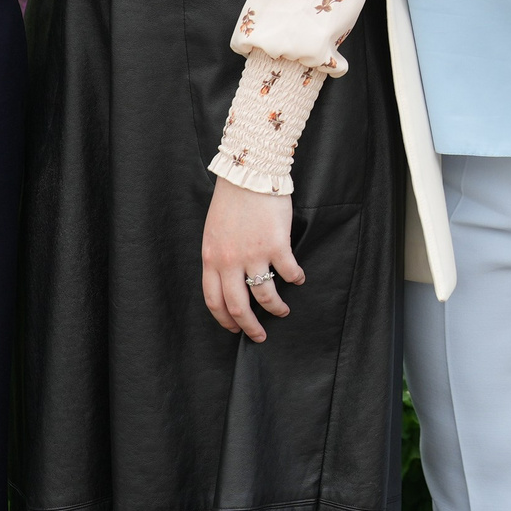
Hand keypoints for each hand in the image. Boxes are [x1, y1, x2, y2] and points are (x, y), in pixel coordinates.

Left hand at [200, 176, 302, 341]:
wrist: (249, 174)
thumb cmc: (231, 200)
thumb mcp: (214, 233)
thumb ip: (218, 257)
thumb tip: (229, 279)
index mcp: (211, 259)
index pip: (214, 301)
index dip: (225, 320)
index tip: (234, 328)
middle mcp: (230, 261)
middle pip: (238, 306)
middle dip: (249, 326)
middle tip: (259, 336)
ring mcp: (254, 254)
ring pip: (265, 295)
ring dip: (276, 307)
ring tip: (282, 311)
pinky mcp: (277, 245)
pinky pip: (288, 272)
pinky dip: (296, 279)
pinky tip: (299, 278)